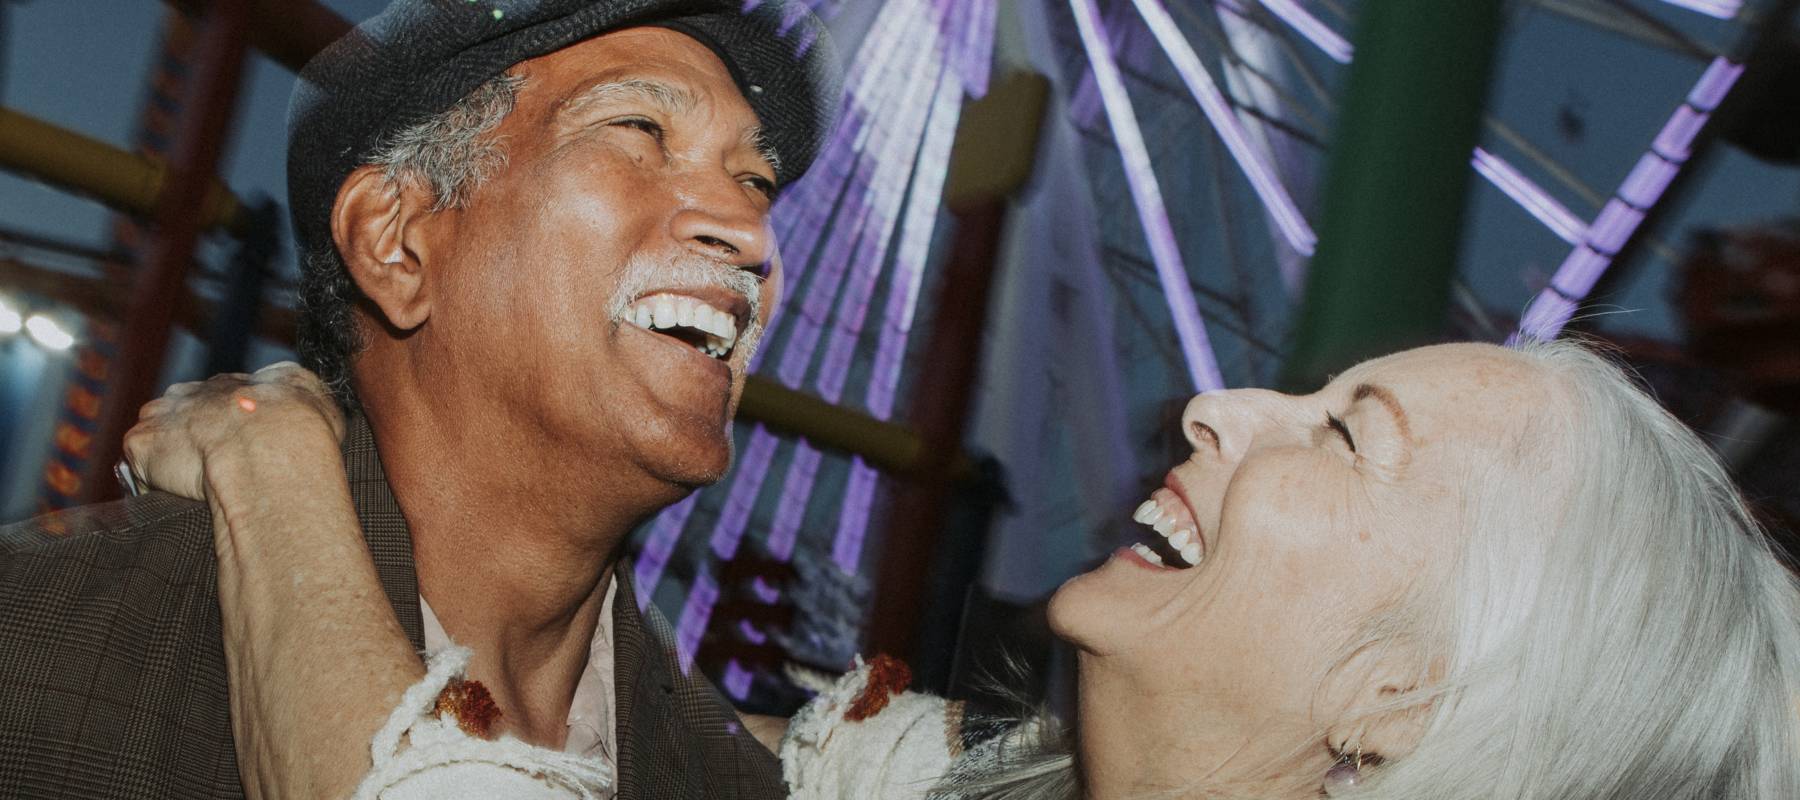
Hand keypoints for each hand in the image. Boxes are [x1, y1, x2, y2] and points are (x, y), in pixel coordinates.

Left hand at [122, 362, 345, 500]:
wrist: (270, 446)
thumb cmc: (297, 427)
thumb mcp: (313, 393)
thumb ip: (300, 391)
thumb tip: (299, 392)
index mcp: (232, 385)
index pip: (217, 404)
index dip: (224, 430)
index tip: (235, 451)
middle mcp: (194, 393)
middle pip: (179, 416)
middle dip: (189, 440)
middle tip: (211, 471)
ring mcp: (163, 416)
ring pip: (155, 438)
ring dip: (165, 460)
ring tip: (189, 488)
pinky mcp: (142, 443)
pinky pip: (138, 467)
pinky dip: (151, 482)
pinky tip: (175, 495)